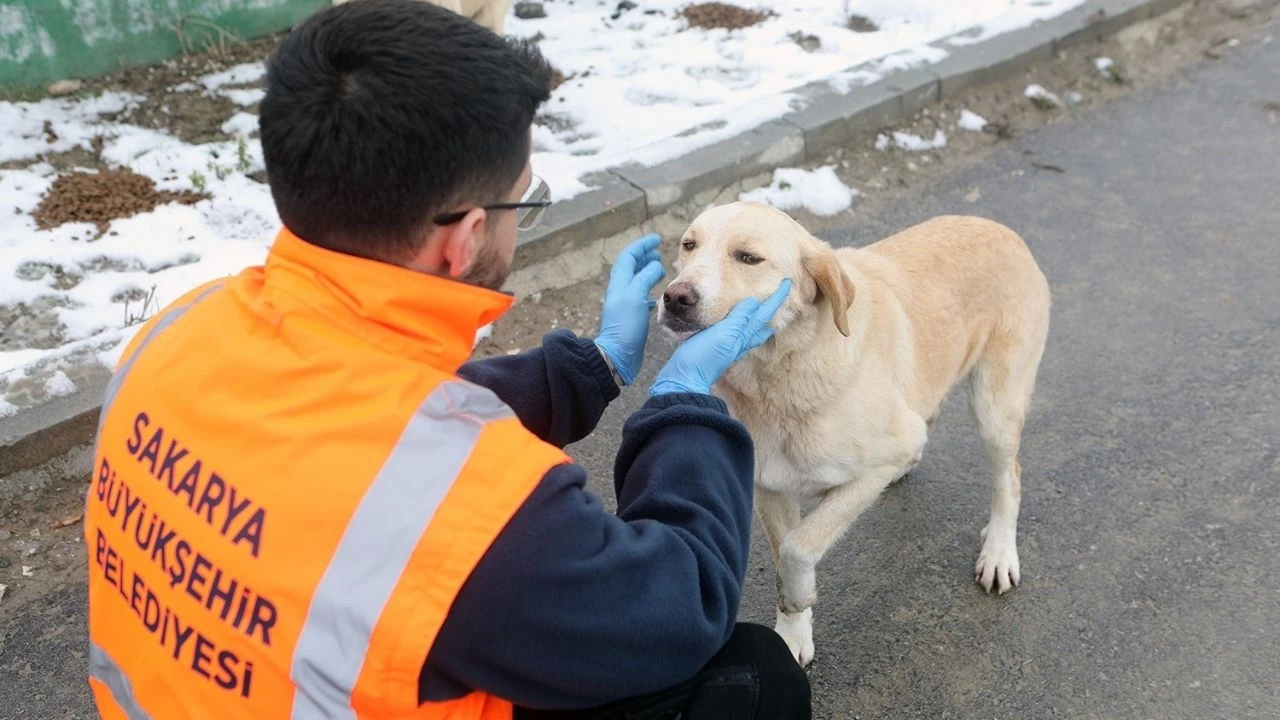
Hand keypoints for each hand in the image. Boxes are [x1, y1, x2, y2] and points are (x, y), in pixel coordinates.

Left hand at [594, 233, 665, 384]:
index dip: (642, 246)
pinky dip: (650, 289)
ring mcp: (625, 304)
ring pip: (636, 280)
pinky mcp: (631, 317)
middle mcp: (621, 291)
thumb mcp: (635, 297)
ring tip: (660, 268)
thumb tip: (655, 265)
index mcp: (620, 283)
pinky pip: (641, 296)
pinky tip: (658, 293)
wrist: (616, 355)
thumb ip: (644, 278)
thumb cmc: (625, 326)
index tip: (657, 239)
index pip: (628, 257)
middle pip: (631, 267)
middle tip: (658, 251)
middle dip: (644, 256)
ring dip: (647, 271)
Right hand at [650, 278, 792, 395]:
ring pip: (750, 327)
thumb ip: (739, 318)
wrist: (685, 377)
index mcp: (743, 335)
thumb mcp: (723, 334)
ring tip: (761, 306)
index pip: (764, 313)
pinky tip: (735, 321)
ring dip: (758, 316)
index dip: (775, 299)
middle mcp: (740, 340)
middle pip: (762, 322)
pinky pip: (736, 331)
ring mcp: (729, 345)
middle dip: (771, 308)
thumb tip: (754, 303)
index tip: (787, 283)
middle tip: (779, 294)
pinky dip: (741, 322)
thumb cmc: (704, 356)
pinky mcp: (717, 347)